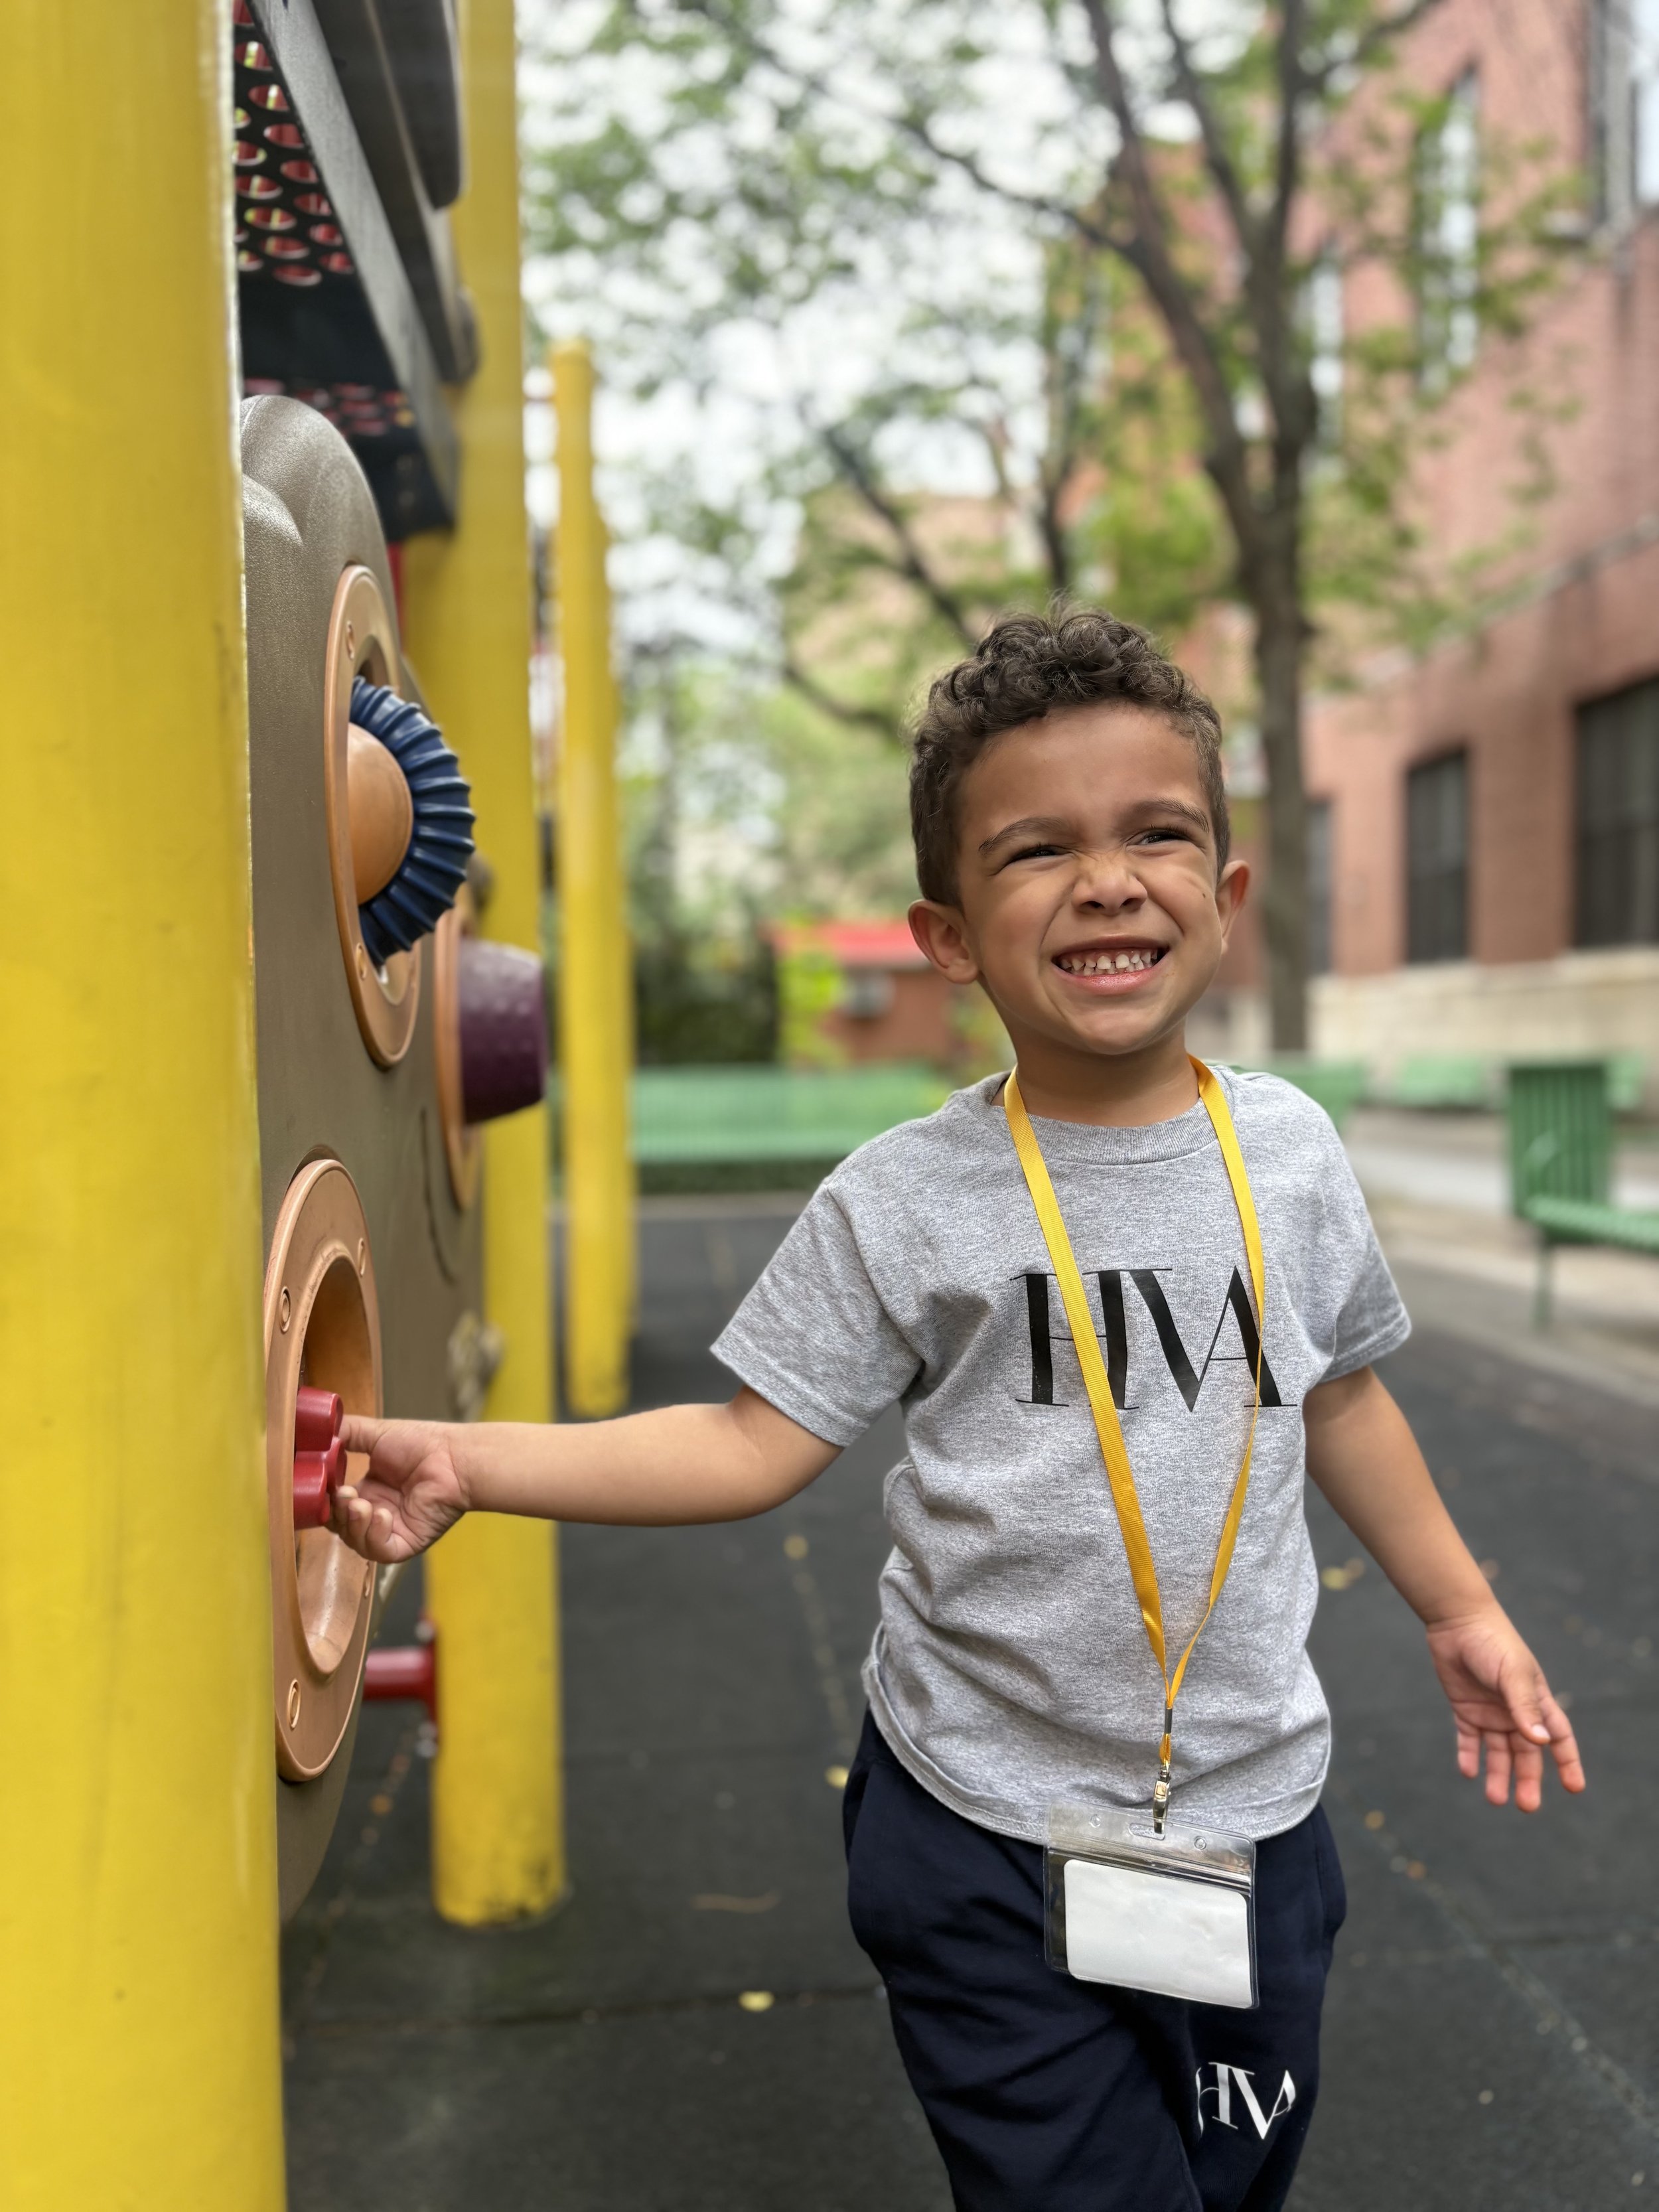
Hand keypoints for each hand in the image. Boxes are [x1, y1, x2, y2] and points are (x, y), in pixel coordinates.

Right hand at [332, 1415, 466, 1562]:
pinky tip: (382, 1515)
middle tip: (346, 1495)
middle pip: (340, 1526)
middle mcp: (376, 1513)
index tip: (321, 1487)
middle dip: (337, 1513)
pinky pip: (379, 1552)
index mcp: (367, 1491)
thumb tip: (316, 1430)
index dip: (325, 1500)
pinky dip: (374, 1536)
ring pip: (356, 1541)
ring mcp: (390, 1531)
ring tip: (362, 1505)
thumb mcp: (376, 1434)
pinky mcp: (405, 1544)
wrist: (453, 1457)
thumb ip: (346, 1433)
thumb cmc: (422, 1444)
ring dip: (353, 1524)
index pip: (333, 1506)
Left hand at [1425, 1604, 1584, 1810]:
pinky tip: (1468, 1773)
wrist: (1456, 1620)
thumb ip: (1525, 1706)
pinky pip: (1469, 1739)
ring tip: (1495, 1799)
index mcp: (1537, 1700)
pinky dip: (1469, 1756)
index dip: (1567, 1762)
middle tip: (1527, 1806)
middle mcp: (1515, 1711)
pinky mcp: (1465, 1708)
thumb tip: (1541, 1742)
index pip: (1558, 1737)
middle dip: (1528, 1779)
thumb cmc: (1492, 1643)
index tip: (1574, 1788)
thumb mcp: (1512, 1673)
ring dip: (1498, 1774)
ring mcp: (1490, 1711)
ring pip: (1497, 1752)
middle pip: (1526, 1753)